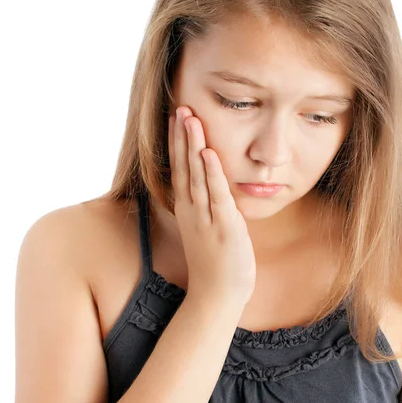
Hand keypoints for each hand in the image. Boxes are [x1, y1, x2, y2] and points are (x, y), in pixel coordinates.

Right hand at [168, 106, 256, 305]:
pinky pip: (216, 196)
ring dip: (193, 146)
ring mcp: (206, 217)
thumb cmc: (216, 262)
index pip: (181, 168)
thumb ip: (208, 206)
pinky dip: (212, 174)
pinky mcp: (224, 226)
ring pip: (196, 175)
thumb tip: (212, 187)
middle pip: (184, 166)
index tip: (178, 118)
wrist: (219, 295)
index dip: (178, 142)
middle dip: (182, 136)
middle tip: (179, 107)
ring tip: (190, 119)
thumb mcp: (208, 228)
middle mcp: (193, 209)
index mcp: (189, 208)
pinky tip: (208, 153)